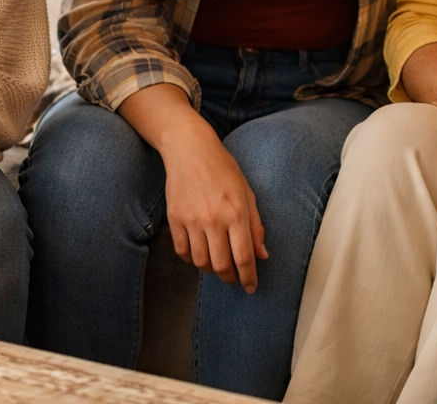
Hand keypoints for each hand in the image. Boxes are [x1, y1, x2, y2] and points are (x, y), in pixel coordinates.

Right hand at [161, 127, 267, 292]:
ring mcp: (192, 220)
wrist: (190, 150)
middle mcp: (214, 219)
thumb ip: (255, 226)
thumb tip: (261, 255)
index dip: (248, 277)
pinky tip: (200, 254)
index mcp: (236, 212)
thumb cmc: (223, 169)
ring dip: (211, 270)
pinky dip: (191, 260)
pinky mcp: (174, 219)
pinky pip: (182, 251)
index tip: (251, 287)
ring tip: (218, 265)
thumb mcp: (247, 192)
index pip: (244, 257)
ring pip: (200, 262)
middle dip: (230, 278)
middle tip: (235, 279)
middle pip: (221, 266)